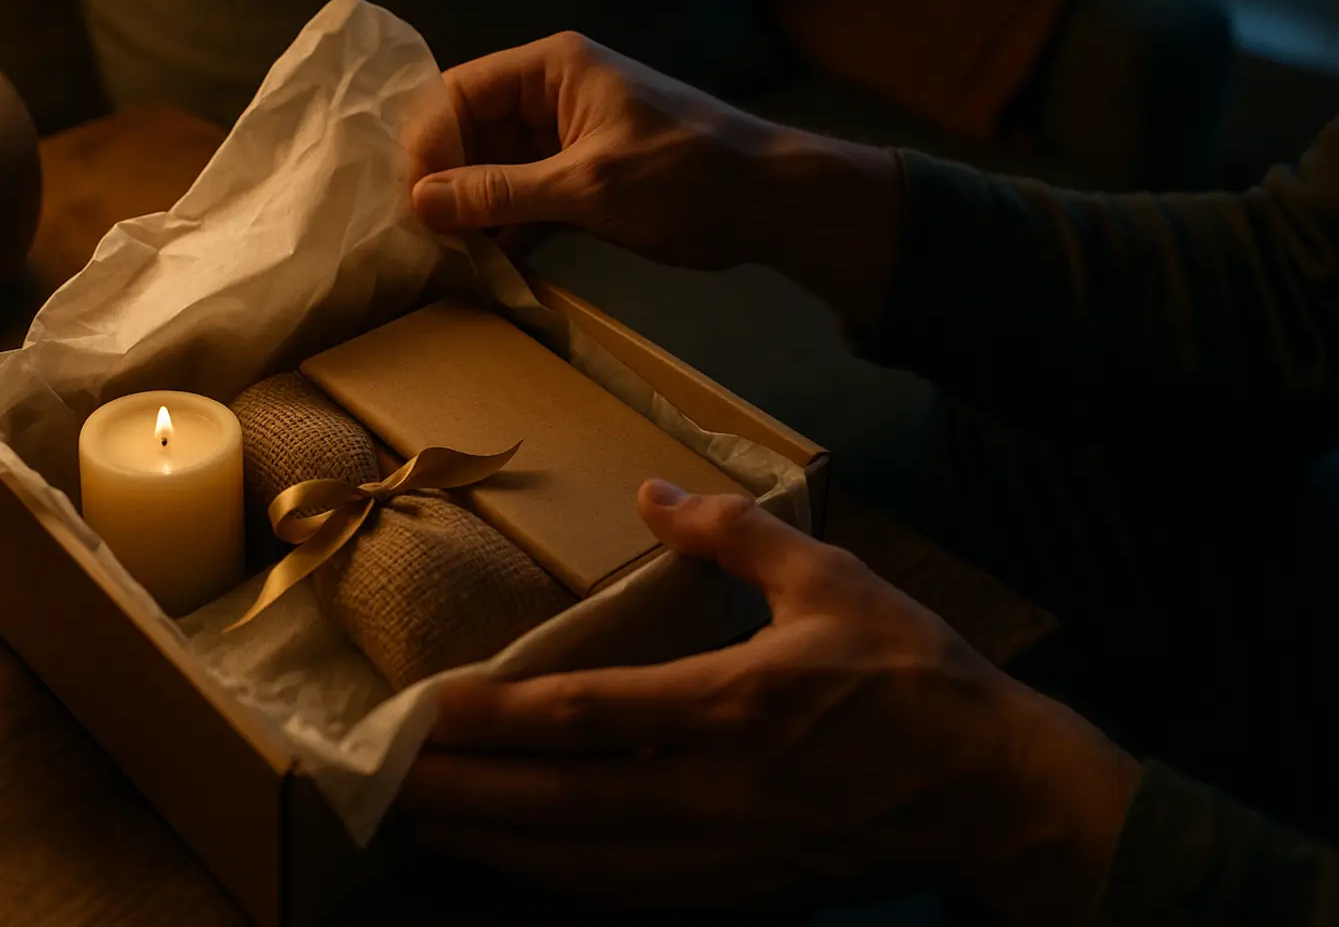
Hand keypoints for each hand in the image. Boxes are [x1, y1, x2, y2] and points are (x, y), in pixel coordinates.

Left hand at [400, 482, 1139, 922]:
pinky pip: (631, 898)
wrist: (998, 793)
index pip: (586, 715)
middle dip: (465, 794)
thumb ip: (734, 535)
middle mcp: (716, 792)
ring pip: (585, 865)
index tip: (421, 710)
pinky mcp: (742, 892)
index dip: (494, 717)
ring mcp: (725, 855)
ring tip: (427, 825)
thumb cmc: (914, 676)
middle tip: (383, 782)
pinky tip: (521, 868)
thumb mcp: (833, 579)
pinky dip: (562, 885)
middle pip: (562, 803)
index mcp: (735, 704)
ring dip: (497, 847)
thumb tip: (654, 494)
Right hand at [407, 32, 905, 324]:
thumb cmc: (685, 175)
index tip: (415, 200)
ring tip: (446, 256)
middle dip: (446, 180)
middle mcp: (551, 95)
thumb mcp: (588, 184)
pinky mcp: (582, 181)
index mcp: (552, 69)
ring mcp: (566, 140)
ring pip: (494, 171)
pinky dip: (505, 228)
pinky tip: (484, 263)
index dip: (429, 143)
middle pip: (470, 132)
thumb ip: (502, 192)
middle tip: (424, 235)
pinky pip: (524, 199)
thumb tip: (419, 202)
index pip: (461, 92)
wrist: (768, 204)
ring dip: (472, 210)